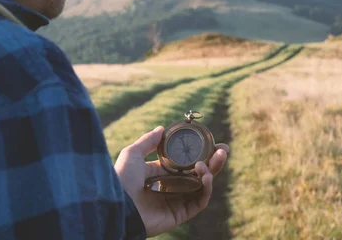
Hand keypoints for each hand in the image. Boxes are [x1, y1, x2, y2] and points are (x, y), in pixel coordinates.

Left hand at [114, 126, 228, 236]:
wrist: (118, 204)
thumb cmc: (122, 178)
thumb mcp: (132, 153)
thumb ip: (148, 141)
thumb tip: (162, 128)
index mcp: (160, 173)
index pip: (185, 163)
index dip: (200, 154)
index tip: (213, 143)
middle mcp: (170, 187)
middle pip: (198, 174)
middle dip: (213, 161)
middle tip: (224, 150)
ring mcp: (176, 200)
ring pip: (202, 187)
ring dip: (211, 172)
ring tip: (215, 159)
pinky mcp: (180, 214)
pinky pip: (199, 201)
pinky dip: (206, 189)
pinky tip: (205, 175)